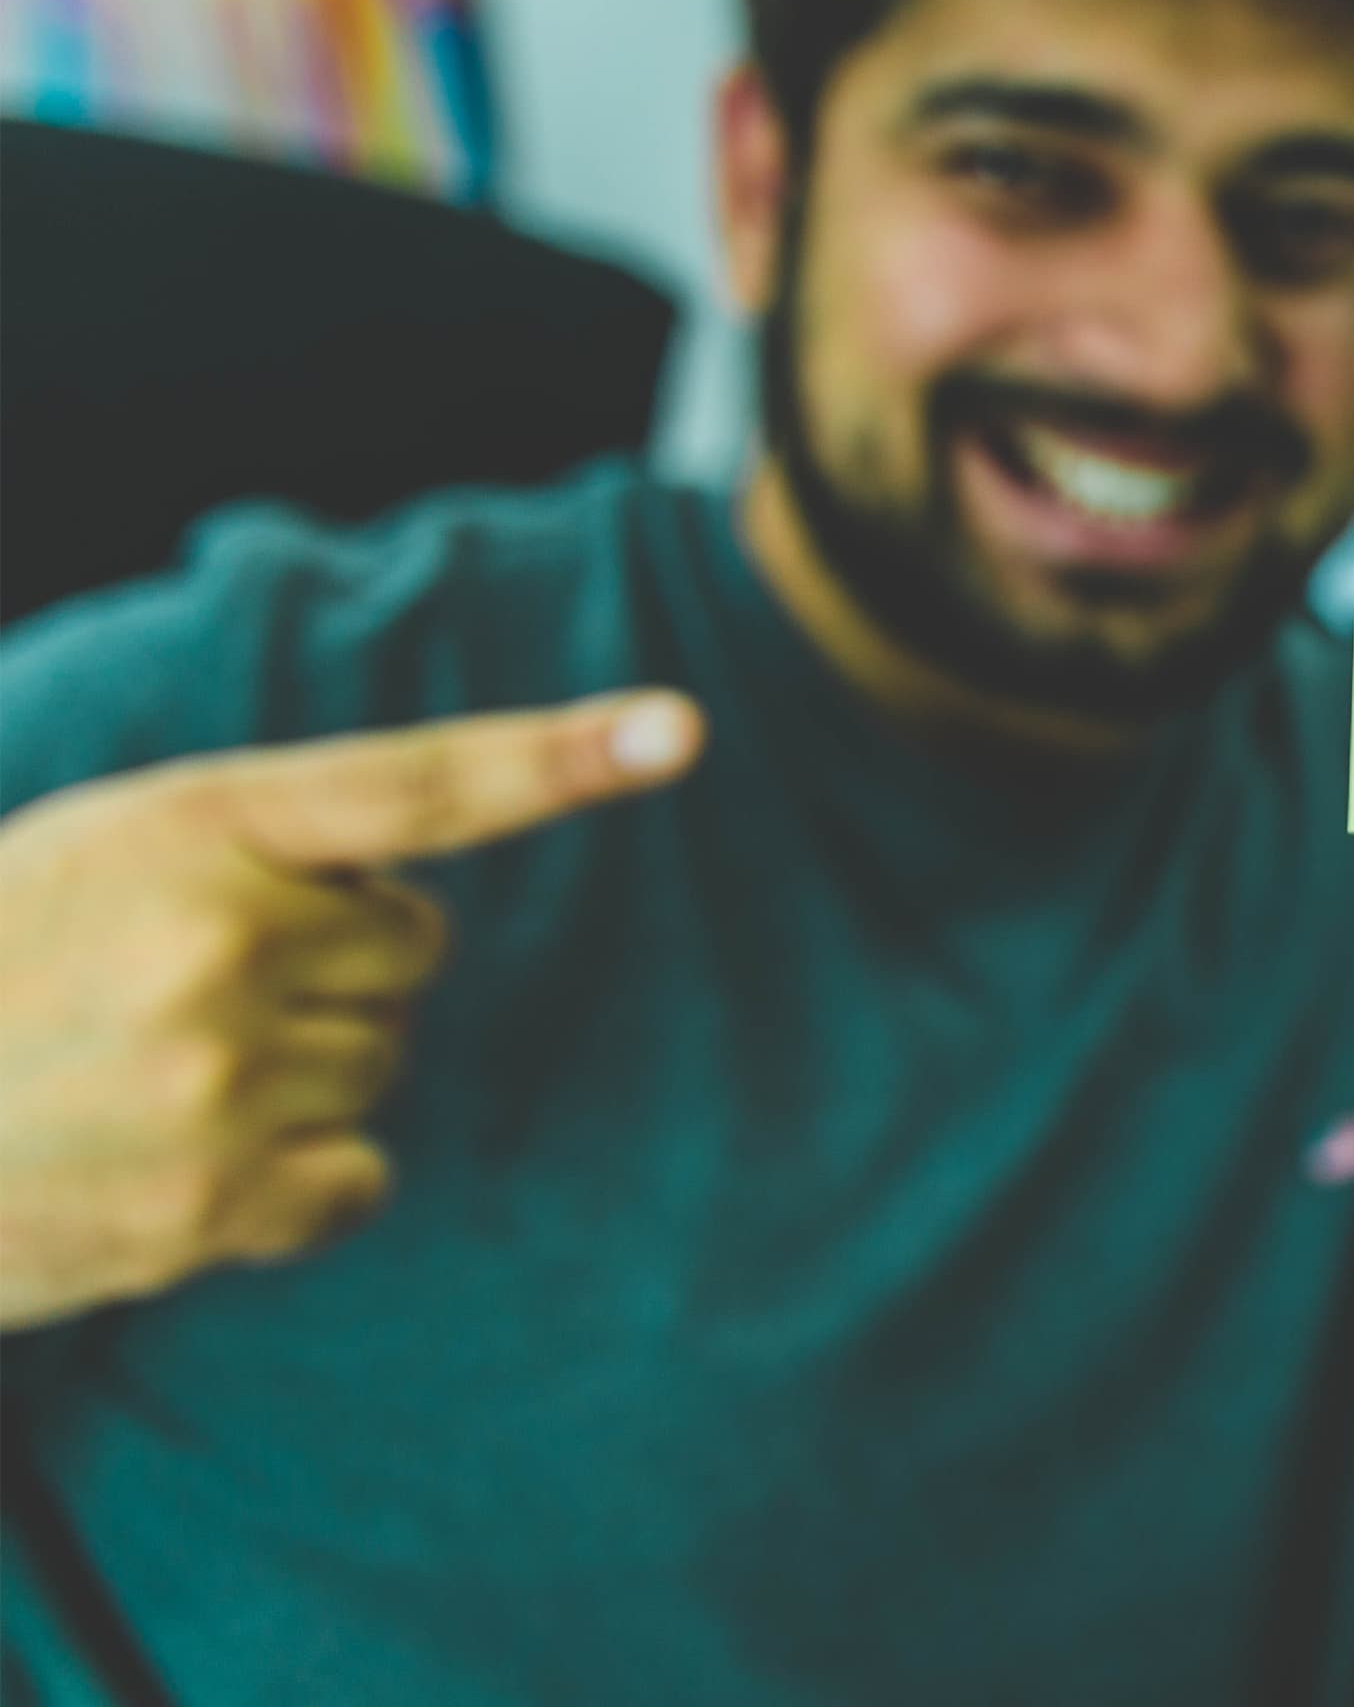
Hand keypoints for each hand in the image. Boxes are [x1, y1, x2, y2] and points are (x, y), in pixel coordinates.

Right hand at [0, 692, 703, 1330]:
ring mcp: (223, 1072)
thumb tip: (401, 912)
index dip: (557, 756)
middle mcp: (222, 937)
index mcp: (190, 823)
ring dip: (302, 1073)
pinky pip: (360, 1175)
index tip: (680, 733)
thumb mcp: (98, 855)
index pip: (413, 784)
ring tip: (154, 1076)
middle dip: (333, 968)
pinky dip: (295, 1182)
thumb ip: (246, 853)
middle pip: (415, 949)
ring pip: (384, 1062)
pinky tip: (181, 1163)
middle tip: (183, 991)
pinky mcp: (220, 1197)